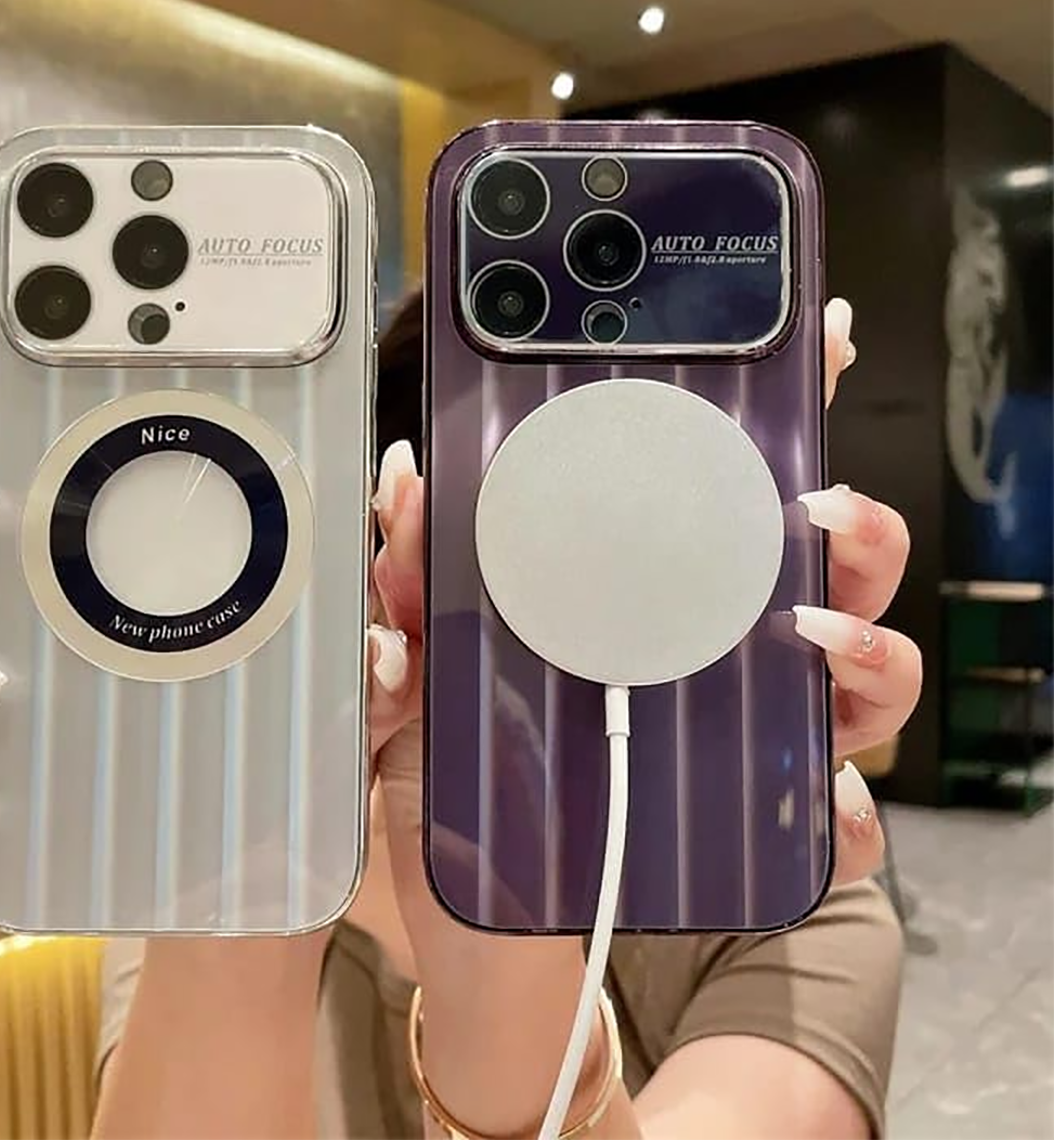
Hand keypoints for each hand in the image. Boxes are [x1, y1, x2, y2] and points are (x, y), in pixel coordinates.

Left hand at [366, 298, 921, 1134]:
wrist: (476, 936)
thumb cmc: (453, 787)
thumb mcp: (415, 681)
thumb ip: (408, 596)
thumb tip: (405, 487)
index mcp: (635, 589)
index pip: (719, 490)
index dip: (778, 411)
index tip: (815, 338)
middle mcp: (708, 646)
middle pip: (827, 565)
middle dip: (855, 525)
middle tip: (821, 503)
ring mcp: (743, 737)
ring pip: (865, 670)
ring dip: (869, 645)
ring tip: (815, 632)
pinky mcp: (755, 834)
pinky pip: (844, 821)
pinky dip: (852, 812)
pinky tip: (835, 806)